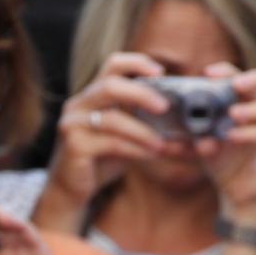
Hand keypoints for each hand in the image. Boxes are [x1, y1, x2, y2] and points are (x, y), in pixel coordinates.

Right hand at [46, 53, 169, 209]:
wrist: (69, 192)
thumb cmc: (98, 163)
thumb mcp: (125, 139)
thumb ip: (145, 127)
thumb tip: (187, 129)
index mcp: (92, 97)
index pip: (112, 65)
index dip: (137, 62)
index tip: (160, 72)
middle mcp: (78, 105)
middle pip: (111, 85)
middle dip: (142, 94)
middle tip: (165, 107)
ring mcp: (73, 124)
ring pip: (113, 119)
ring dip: (142, 131)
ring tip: (162, 144)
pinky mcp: (74, 145)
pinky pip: (110, 143)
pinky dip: (134, 148)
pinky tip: (148, 155)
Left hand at [195, 63, 255, 226]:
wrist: (237, 194)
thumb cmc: (225, 161)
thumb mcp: (206, 141)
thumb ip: (195, 131)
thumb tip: (176, 123)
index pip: (251, 78)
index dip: (231, 71)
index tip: (208, 73)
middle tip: (236, 84)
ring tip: (233, 114)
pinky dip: (253, 133)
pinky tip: (233, 136)